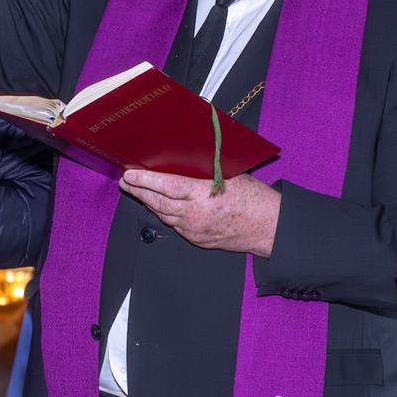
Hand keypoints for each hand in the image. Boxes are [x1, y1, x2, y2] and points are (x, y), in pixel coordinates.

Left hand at [119, 170, 279, 255]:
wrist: (269, 227)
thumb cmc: (255, 200)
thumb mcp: (231, 174)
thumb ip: (207, 169)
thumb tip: (188, 156)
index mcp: (204, 195)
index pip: (166, 186)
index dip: (145, 180)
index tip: (130, 175)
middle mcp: (196, 215)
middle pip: (158, 203)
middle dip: (139, 192)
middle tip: (126, 182)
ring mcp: (195, 230)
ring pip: (164, 216)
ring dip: (149, 204)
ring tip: (138, 193)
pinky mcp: (198, 239)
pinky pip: (176, 226)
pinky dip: (165, 215)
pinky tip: (160, 207)